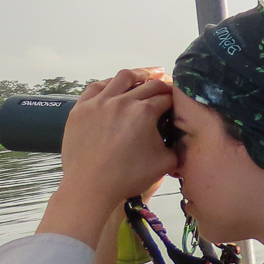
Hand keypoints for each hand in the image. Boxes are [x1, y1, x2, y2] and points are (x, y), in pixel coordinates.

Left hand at [40, 68, 176, 248]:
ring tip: (145, 77)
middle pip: (149, 84)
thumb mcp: (165, 163)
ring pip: (123, 77)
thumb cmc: (128, 176)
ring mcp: (99, 102)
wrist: (90, 186)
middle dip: (162, 85)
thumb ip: (178, 146)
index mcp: (145, 112)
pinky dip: (110, 83)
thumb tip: (183, 137)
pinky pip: (97, 86)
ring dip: (138, 76)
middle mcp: (123, 100)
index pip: (167, 97)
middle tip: (167, 90)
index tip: (178, 103)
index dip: (176, 99)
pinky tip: (116, 86)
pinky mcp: (81, 108)